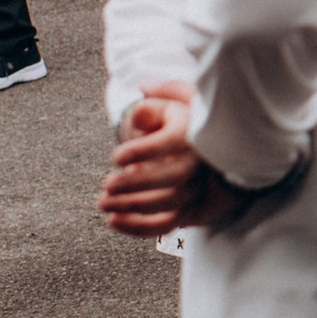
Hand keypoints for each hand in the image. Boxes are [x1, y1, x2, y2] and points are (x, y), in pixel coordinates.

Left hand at [98, 82, 235, 237]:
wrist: (213, 144)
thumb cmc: (192, 119)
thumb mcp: (182, 99)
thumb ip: (164, 92)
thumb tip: (144, 90)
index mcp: (197, 133)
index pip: (174, 142)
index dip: (144, 151)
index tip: (117, 155)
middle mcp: (202, 163)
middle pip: (173, 179)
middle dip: (135, 184)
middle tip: (107, 184)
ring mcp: (198, 189)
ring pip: (169, 205)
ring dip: (132, 207)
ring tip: (103, 202)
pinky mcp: (191, 210)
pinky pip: (167, 224)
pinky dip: (138, 227)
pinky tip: (114, 220)